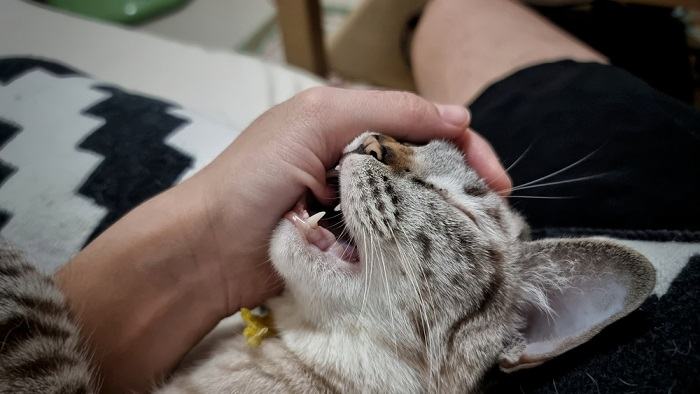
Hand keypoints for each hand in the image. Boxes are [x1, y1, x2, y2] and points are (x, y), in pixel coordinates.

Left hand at [185, 87, 510, 312]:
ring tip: (476, 237)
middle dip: (460, 184)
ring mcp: (351, 205)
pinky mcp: (347, 244)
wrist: (207, 252)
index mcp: (347, 123)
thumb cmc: (252, 178)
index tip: (494, 181)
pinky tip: (437, 255)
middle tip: (493, 212)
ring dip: (442, 218)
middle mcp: (353, 161)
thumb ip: (388, 111)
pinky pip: (392, 239)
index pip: (422, 125)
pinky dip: (414, 245)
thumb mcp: (318, 122)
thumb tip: (458, 116)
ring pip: (412, 205)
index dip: (463, 146)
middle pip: (424, 166)